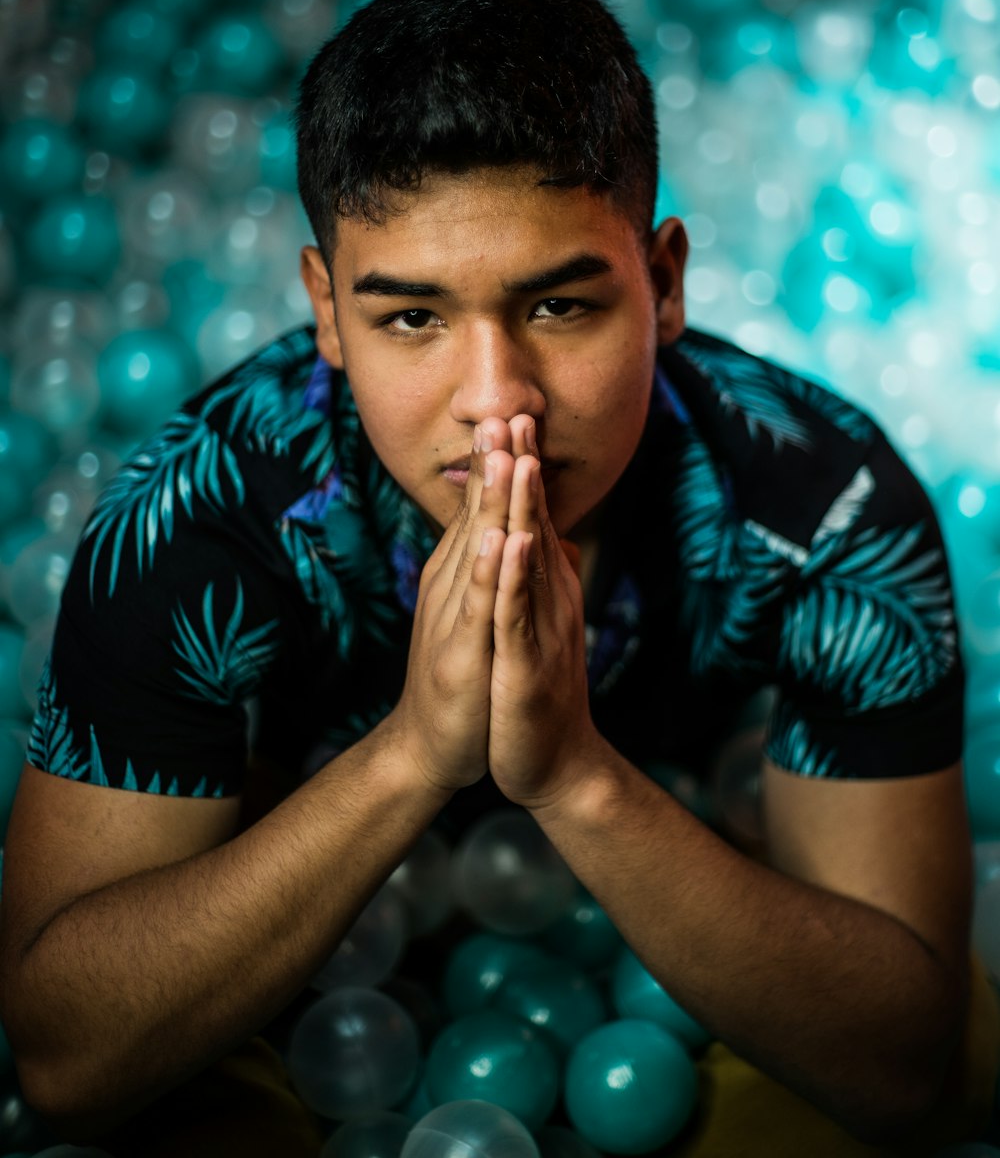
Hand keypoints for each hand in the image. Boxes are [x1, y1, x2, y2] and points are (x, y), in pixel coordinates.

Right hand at [389, 420, 516, 793]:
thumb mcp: (476, 610)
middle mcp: (452, 584)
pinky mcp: (461, 653)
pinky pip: (477, 606)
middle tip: (503, 411)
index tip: (513, 414)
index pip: (482, 508)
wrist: (432, 746)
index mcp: (461, 573)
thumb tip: (501, 526)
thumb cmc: (461, 677)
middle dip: (492, 464)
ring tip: (503, 455)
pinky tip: (498, 540)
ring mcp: (454, 616)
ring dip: (489, 501)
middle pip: (476, 515)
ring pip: (475, 548)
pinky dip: (488, 571)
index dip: (499, 463)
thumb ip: (487, 567)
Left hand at [488, 418, 598, 807]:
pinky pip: (518, 612)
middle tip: (519, 412)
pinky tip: (512, 541)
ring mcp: (540, 627)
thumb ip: (544, 577)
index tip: (516, 416)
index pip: (534, 516)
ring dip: (526, 508)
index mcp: (546, 586)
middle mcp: (550, 597)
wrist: (552, 761)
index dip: (524, 467)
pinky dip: (515, 575)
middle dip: (525, 468)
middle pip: (537, 521)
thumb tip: (554, 536)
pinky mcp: (525, 662)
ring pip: (531, 557)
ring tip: (519, 457)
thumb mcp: (539, 623)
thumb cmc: (538, 690)